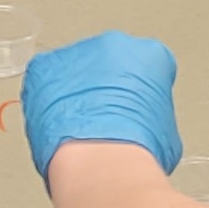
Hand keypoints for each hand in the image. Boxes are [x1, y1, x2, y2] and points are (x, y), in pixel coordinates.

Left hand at [19, 30, 181, 180]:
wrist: (102, 163)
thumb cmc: (135, 152)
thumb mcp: (165, 133)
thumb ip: (152, 113)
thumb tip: (143, 126)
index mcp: (150, 55)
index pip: (148, 67)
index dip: (140, 93)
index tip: (133, 108)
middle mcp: (114, 44)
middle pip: (109, 62)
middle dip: (106, 86)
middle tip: (104, 118)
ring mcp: (76, 53)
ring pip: (74, 70)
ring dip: (75, 94)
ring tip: (78, 128)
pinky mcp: (43, 67)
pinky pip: (43, 80)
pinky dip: (46, 100)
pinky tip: (56, 125)